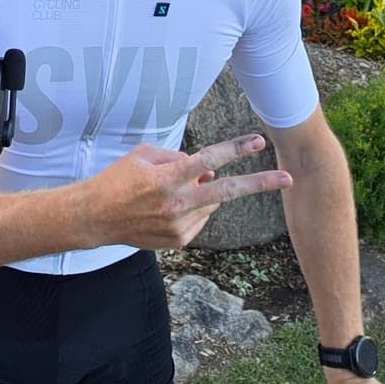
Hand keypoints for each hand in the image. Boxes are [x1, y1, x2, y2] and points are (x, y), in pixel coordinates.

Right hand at [80, 132, 291, 249]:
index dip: (236, 149)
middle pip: (227, 191)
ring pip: (210, 204)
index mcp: (168, 178)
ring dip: (204, 193)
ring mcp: (179, 225)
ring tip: (171, 191)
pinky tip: (166, 208)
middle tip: (288, 178)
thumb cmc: (118, 180)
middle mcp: (178, 203)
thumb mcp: (144, 156)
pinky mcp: (179, 241)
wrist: (96, 217)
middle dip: (260, 184)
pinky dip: (192, 209)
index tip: (258, 142)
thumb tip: (206, 169)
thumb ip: (177, 158)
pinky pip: (198, 219)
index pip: (209, 159)